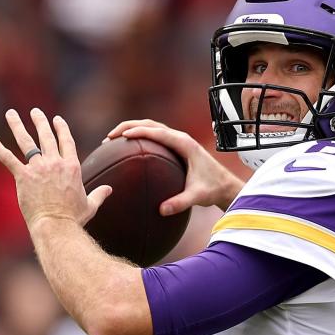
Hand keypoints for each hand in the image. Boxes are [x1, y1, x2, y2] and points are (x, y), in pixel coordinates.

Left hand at [0, 108, 111, 230]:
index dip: (61, 128)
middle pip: (46, 136)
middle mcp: (55, 162)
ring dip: (17, 125)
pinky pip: (7, 157)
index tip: (56, 120)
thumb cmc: (74, 218)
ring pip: (26, 141)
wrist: (56, 225)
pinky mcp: (22, 176)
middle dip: (40, 121)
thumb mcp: (90, 205)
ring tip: (11, 114)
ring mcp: (38, 168)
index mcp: (72, 166)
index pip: (66, 141)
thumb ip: (99, 194)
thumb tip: (109, 189)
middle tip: (35, 111)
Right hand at [105, 119, 242, 213]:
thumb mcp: (197, 197)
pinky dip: (139, 138)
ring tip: (112, 140)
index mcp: (185, 144)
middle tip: (110, 137)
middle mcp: (180, 138)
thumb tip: (161, 210)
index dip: (139, 131)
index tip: (121, 136)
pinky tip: (127, 150)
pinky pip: (154, 137)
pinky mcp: (176, 147)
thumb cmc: (213, 189)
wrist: (225, 186)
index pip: (158, 131)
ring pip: (151, 128)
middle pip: (150, 124)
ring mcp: (178, 141)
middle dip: (128, 126)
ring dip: (132, 129)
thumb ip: (180, 203)